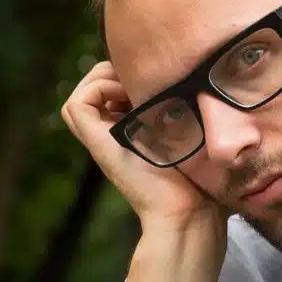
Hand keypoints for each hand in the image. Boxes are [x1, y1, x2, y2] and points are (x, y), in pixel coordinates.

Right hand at [60, 61, 222, 229]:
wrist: (191, 212)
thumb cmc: (204, 178)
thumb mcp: (198, 135)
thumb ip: (191, 114)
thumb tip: (195, 81)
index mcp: (134, 131)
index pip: (118, 87)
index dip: (132, 72)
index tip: (161, 75)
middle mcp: (114, 134)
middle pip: (98, 85)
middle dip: (120, 70)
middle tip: (150, 78)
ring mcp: (103, 139)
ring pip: (85, 92)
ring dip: (107, 77)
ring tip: (138, 86)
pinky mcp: (98, 145)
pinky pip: (77, 105)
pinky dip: (98, 89)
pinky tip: (129, 97)